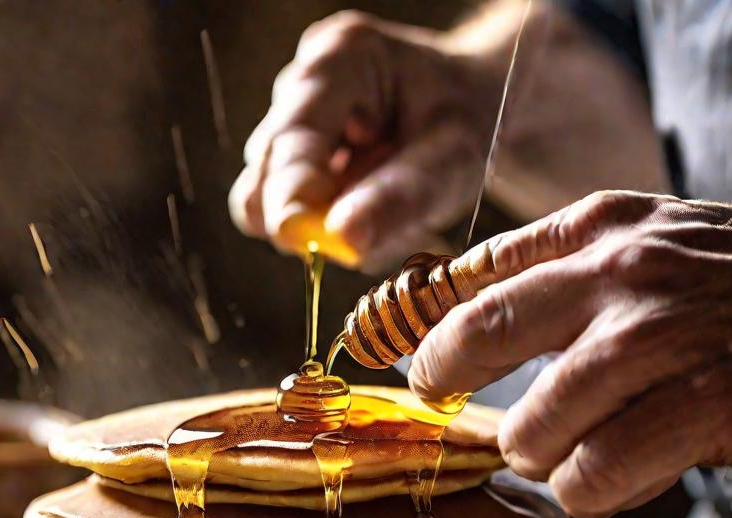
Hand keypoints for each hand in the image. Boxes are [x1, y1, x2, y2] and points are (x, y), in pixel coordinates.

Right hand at [229, 11, 506, 271]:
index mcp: (340, 61)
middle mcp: (299, 88)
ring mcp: (284, 125)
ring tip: (379, 207)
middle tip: (369, 231)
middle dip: (308, 219)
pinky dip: (326, 230)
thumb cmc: (465, 122)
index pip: (290, 138)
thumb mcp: (453, 158)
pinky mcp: (286, 163)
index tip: (309, 243)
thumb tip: (344, 238)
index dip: (291, 196)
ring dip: (320, 227)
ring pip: (267, 205)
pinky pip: (290, 218)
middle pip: (263, 179)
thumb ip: (401, 195)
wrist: (469, 103)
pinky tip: (364, 209)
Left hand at [408, 190, 731, 517]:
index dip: (428, 330)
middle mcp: (617, 275)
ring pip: (535, 424)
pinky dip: (586, 490)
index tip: (417, 367)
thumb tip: (454, 309)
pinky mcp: (699, 403)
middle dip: (445, 380)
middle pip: (482, 334)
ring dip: (534, 453)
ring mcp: (656, 340)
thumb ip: (553, 268)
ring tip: (558, 455)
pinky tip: (604, 479)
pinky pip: (596, 472)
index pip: (476, 276)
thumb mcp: (639, 238)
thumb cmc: (728, 279)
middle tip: (449, 406)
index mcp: (594, 231)